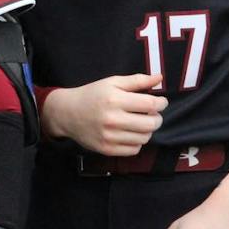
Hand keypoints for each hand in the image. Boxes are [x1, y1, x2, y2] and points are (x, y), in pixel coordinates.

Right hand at [42, 74, 165, 155]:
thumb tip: (159, 78)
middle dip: (157, 118)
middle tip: (152, 113)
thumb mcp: (112, 82)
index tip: (160, 102)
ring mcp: (110, 136)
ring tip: (139, 122)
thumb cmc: (92, 95)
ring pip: (144, 138)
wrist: (68, 113)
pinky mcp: (107, 149)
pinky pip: (134, 149)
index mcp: (115, 99)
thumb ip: (137, 80)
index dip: (161, 103)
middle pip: (151, 124)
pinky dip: (137, 142)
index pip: (150, 104)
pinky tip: (130, 133)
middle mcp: (113, 119)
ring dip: (147, 130)